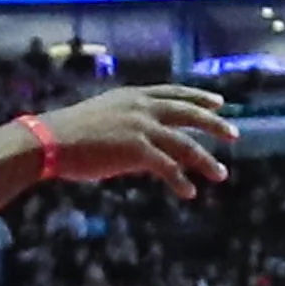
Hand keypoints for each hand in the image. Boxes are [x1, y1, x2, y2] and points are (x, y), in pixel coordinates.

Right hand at [45, 87, 236, 199]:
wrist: (50, 140)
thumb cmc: (68, 133)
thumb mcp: (103, 116)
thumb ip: (127, 123)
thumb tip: (145, 144)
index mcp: (132, 96)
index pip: (173, 93)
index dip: (198, 97)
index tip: (219, 102)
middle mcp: (141, 107)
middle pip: (188, 114)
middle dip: (214, 124)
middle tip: (234, 134)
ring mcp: (141, 128)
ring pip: (185, 144)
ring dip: (205, 161)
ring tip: (221, 174)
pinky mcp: (137, 150)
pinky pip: (168, 168)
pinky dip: (180, 181)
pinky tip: (189, 192)